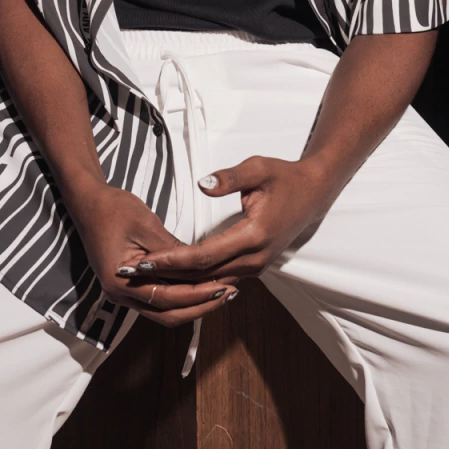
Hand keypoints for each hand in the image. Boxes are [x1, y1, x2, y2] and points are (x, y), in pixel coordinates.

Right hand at [67, 181, 236, 327]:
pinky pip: (158, 301)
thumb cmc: (114, 209)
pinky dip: (181, 297)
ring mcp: (123, 293)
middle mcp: (120, 294)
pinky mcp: (128, 286)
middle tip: (229, 294)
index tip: (224, 286)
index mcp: (121, 281)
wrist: (87, 202)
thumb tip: (202, 266)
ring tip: (221, 293)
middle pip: (168, 314)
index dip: (198, 295)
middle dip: (200, 307)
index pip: (168, 298)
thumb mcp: (147, 225)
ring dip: (193, 305)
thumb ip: (172, 250)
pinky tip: (200, 287)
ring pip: (164, 311)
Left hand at [135, 156, 332, 284]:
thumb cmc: (285, 178)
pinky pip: (222, 278)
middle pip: (203, 275)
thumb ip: (230, 177)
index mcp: (254, 235)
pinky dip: (197, 278)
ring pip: (212, 281)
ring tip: (148, 276)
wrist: (314, 193)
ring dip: (180, 280)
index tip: (145, 259)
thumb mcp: (258, 168)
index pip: (203, 256)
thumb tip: (204, 184)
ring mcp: (257, 266)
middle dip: (168, 275)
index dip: (172, 260)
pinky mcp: (255, 266)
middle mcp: (255, 258)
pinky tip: (174, 276)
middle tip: (134, 272)